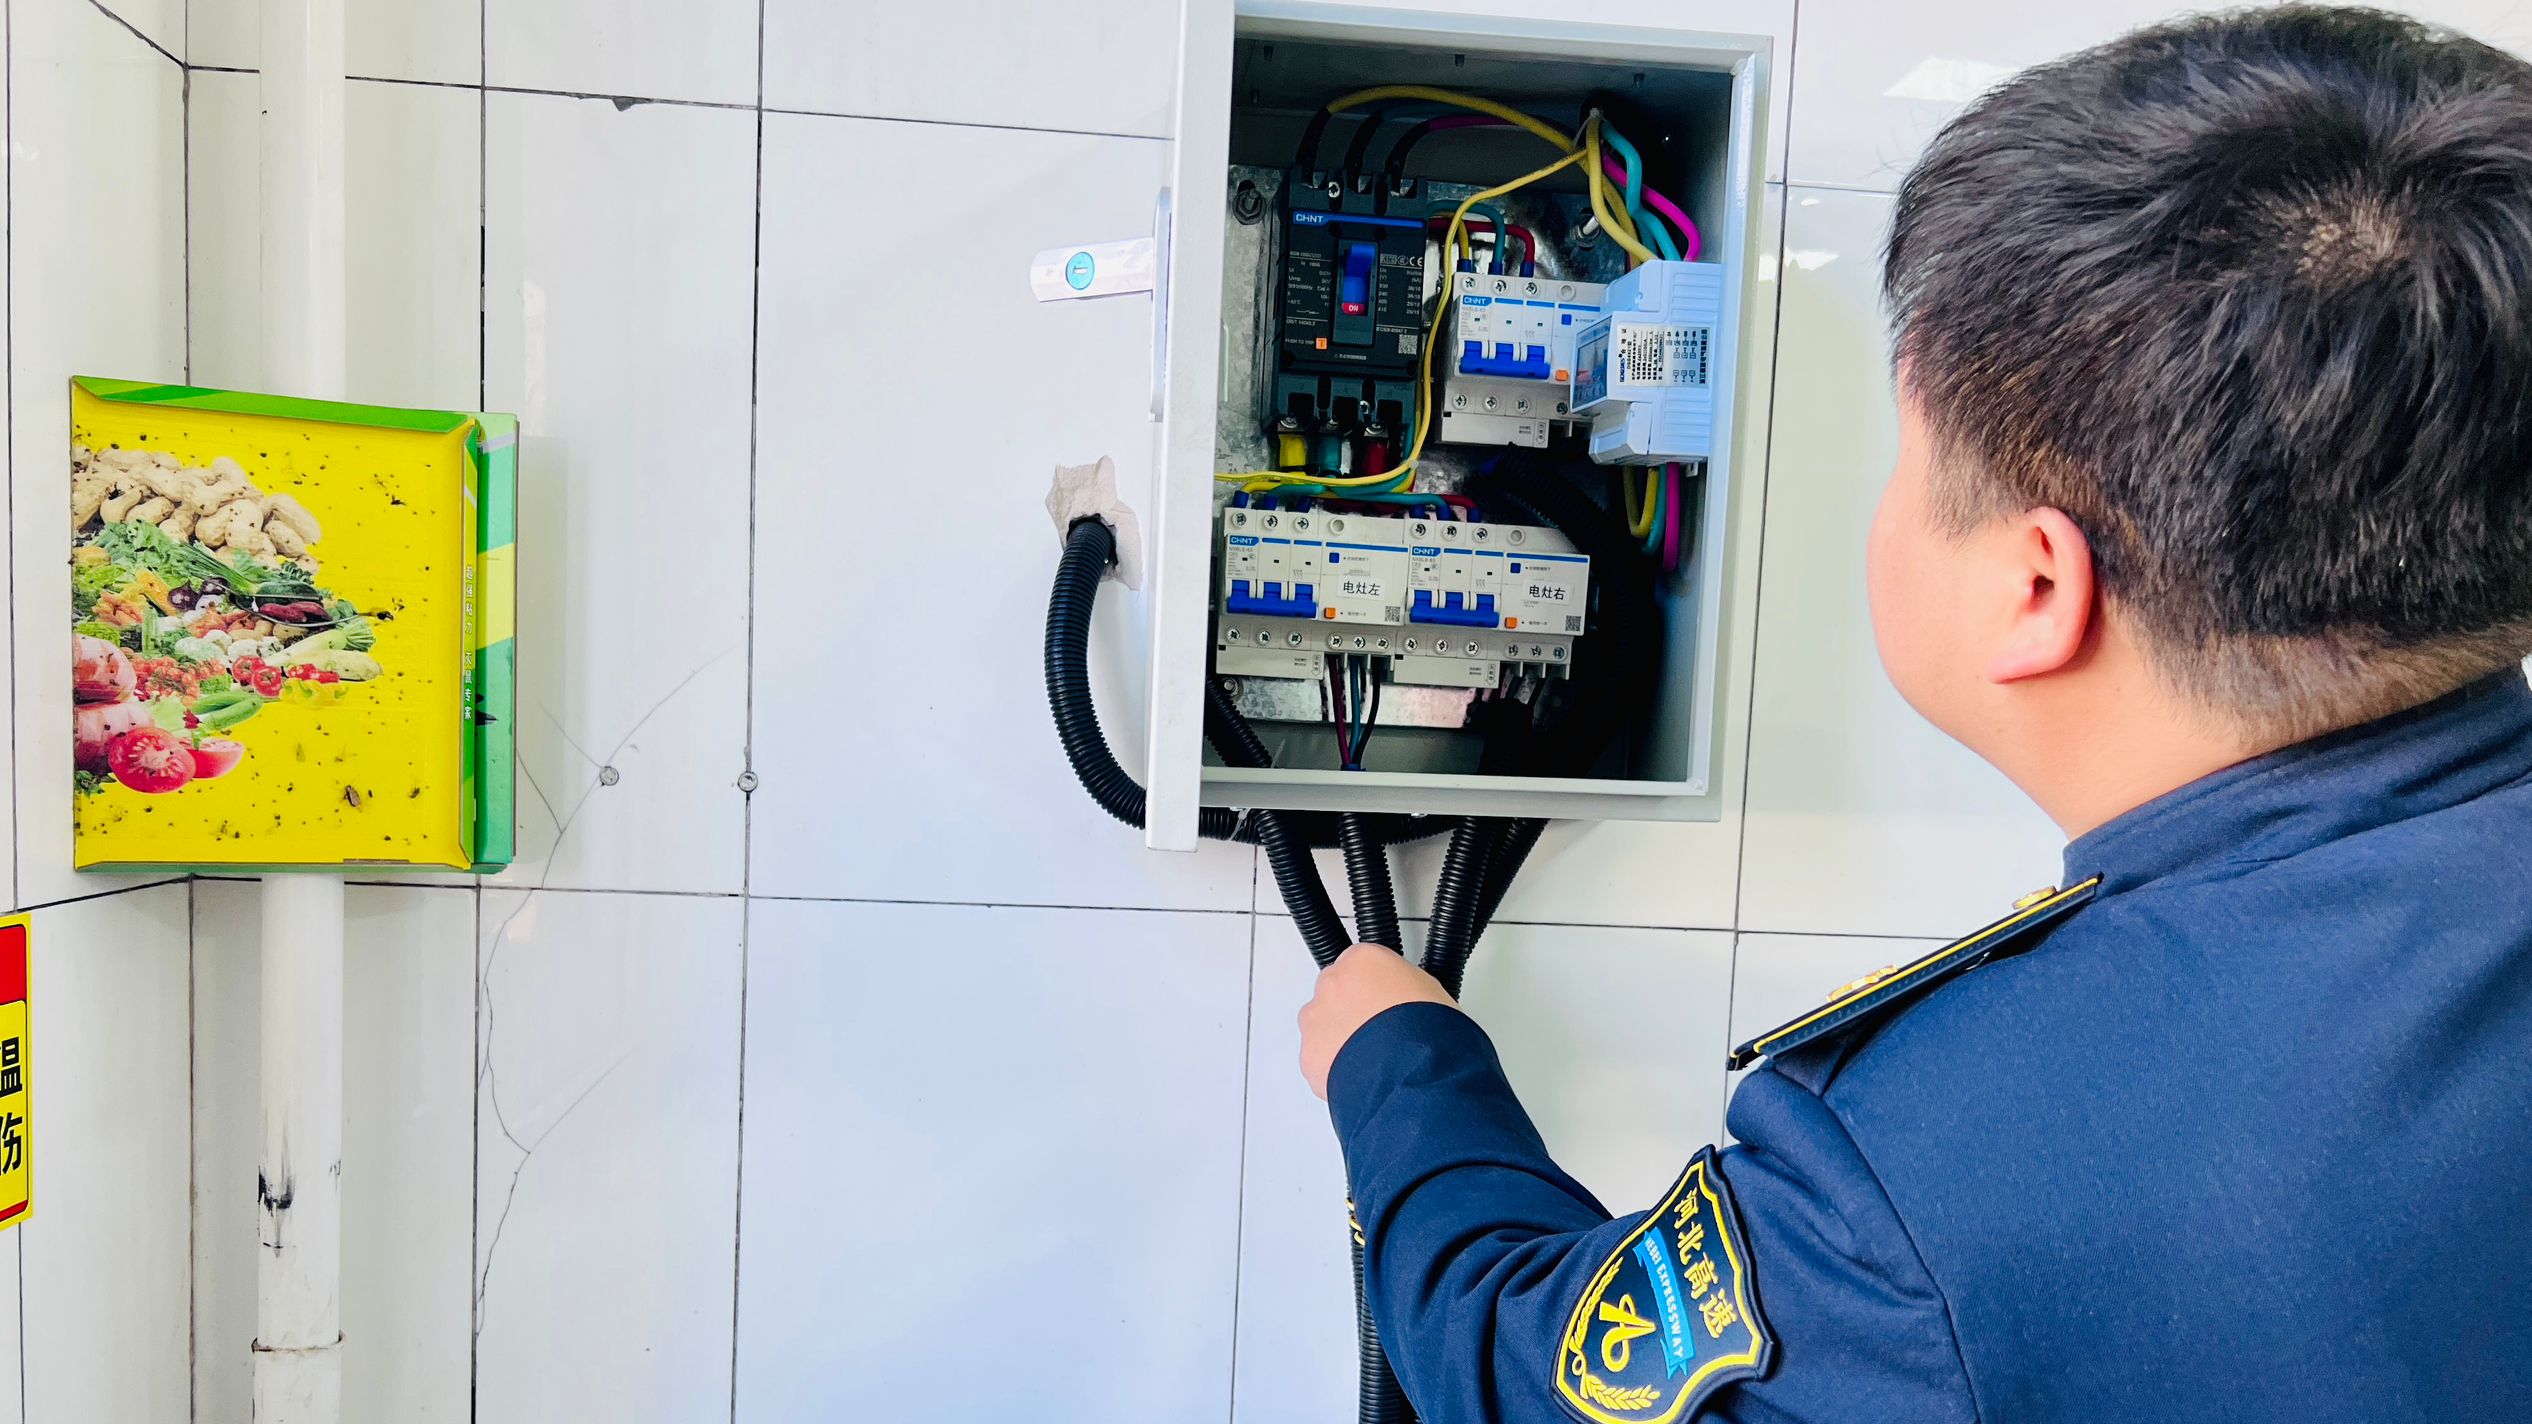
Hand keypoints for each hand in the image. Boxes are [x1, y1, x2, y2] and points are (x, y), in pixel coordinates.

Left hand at [1300, 944, 1456, 1099]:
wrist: (1411, 1074)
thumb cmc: (1427, 1033)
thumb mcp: (1430, 990)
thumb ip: (1403, 983)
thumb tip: (1406, 995)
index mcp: (1363, 960)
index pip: (1362, 963)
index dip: (1376, 986)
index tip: (1384, 1000)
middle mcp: (1333, 983)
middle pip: (1337, 991)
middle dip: (1352, 1009)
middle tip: (1380, 1031)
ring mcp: (1316, 1018)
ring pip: (1322, 1024)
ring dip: (1340, 1036)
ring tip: (1372, 1058)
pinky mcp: (1309, 1053)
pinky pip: (1319, 1057)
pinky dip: (1333, 1066)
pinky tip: (1362, 1075)